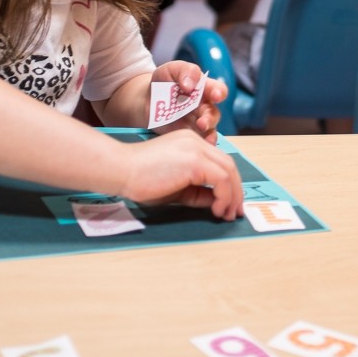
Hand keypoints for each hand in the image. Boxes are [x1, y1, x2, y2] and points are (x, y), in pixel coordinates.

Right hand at [117, 128, 242, 218]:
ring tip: (227, 214)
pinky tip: (217, 209)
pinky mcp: (195, 161)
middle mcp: (196, 142)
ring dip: (232, 195)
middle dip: (236, 190)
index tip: (229, 204)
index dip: (229, 183)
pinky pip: (221, 179)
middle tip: (235, 211)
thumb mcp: (176, 188)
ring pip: (229, 170)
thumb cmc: (141, 179)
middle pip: (228, 164)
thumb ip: (197, 191)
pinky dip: (224, 196)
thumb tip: (216, 202)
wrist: (121, 170)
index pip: (219, 162)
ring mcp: (196, 149)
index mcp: (191, 143)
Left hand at [154, 61, 226, 142]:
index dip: (219, 92)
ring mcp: (197, 121)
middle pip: (214, 113)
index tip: (215, 95)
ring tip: (199, 136)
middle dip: (210, 118)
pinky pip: (199, 140)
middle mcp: (204, 106)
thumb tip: (191, 84)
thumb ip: (184, 71)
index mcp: (203, 88)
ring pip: (210, 129)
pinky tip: (198, 145)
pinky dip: (201, 144)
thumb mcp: (170, 70)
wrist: (145, 102)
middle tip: (202, 123)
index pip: (217, 90)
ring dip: (208, 133)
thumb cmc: (161, 82)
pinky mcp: (188, 134)